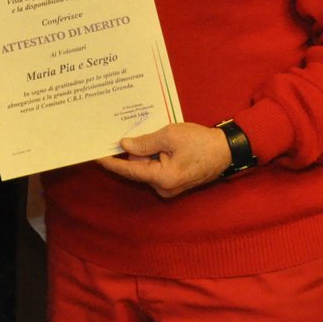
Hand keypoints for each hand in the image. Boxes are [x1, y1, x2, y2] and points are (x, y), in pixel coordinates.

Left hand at [95, 122, 231, 198]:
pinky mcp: (174, 183)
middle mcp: (163, 188)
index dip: (111, 162)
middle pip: (138, 168)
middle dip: (135, 151)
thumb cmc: (200, 142)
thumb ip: (145, 142)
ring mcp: (169, 188)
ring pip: (147, 168)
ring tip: (154, 137)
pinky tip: (159, 144)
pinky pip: (156, 169)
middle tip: (131, 133)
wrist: (227, 151)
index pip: (129, 170)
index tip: (95, 156)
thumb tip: (124, 145)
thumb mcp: (170, 135)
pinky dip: (155, 157)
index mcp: (162, 178)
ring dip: (147, 152)